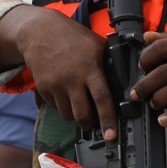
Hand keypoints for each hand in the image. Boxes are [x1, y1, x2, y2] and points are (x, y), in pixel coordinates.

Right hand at [0, 6, 117, 139]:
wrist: (39, 31)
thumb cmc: (73, 38)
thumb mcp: (97, 46)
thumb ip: (110, 64)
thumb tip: (127, 82)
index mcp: (90, 69)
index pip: (102, 99)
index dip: (108, 120)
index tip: (112, 136)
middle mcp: (72, 79)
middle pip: (82, 115)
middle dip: (90, 125)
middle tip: (95, 125)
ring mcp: (55, 85)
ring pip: (68, 115)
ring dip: (76, 115)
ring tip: (80, 103)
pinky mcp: (43, 88)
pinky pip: (56, 107)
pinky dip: (63, 105)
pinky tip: (66, 92)